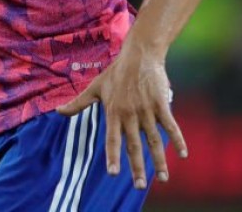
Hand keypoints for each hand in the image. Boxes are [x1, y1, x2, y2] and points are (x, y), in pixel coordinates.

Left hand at [57, 46, 186, 189]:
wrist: (139, 55)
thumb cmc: (115, 72)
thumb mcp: (94, 87)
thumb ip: (78, 103)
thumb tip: (57, 111)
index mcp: (113, 112)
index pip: (112, 139)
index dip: (113, 156)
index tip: (113, 172)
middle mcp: (130, 114)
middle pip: (134, 145)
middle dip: (137, 167)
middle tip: (138, 186)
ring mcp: (147, 109)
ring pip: (154, 139)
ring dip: (159, 160)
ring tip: (163, 179)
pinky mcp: (161, 104)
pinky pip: (171, 125)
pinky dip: (178, 140)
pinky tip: (184, 155)